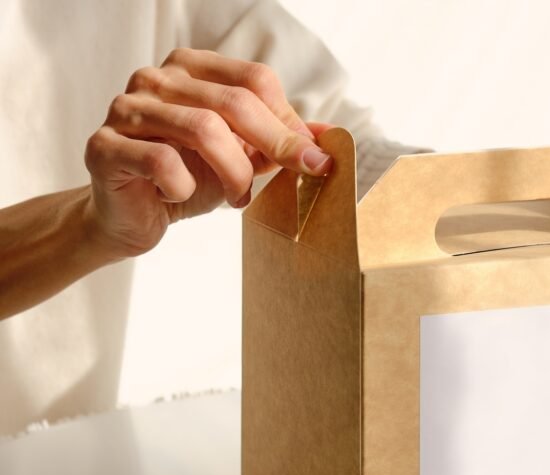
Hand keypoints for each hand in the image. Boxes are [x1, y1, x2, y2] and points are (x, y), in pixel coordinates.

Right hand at [83, 48, 332, 257]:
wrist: (133, 216)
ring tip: (239, 198)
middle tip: (297, 178)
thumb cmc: (189, 178)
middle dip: (276, 146)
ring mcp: (126, 108)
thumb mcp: (243, 157)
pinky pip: (161, 163)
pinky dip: (184, 187)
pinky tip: (179, 195)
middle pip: (234, 101)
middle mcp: (155, 78)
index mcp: (191, 68)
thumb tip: (330, 138)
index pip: (255, 80)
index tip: (313, 159)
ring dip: (235, 172)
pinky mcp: (104, 146)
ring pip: (203, 128)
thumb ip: (280, 141)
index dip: (289, 121)